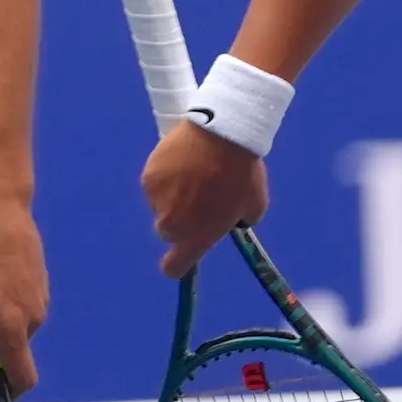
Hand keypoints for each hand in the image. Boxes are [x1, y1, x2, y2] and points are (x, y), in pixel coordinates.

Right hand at [143, 120, 269, 278]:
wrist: (221, 133)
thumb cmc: (242, 173)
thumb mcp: (253, 205)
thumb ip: (239, 220)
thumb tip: (233, 218)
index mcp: (196, 239)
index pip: (174, 268)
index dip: (177, 262)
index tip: (183, 252)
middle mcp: (171, 225)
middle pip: (168, 231)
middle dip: (179, 218)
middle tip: (198, 197)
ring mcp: (156, 200)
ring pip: (161, 202)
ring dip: (173, 193)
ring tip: (194, 170)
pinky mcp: (148, 177)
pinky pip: (156, 180)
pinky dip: (166, 173)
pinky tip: (183, 158)